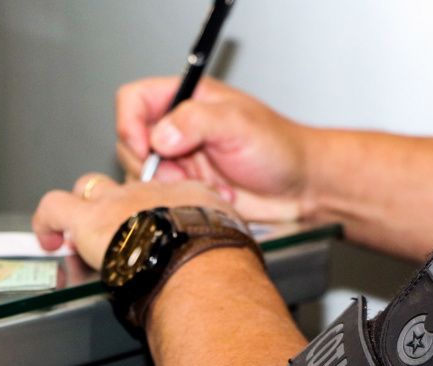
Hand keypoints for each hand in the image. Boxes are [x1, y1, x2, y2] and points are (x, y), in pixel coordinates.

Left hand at [32, 173, 236, 268]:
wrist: (199, 261)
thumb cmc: (219, 258)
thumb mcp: (233, 240)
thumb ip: (223, 241)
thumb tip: (231, 264)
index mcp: (188, 195)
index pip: (167, 191)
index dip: (155, 207)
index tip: (154, 223)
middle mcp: (151, 191)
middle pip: (125, 184)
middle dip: (116, 202)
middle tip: (116, 228)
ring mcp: (118, 202)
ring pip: (89, 188)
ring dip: (82, 209)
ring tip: (77, 232)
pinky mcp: (89, 219)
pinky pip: (54, 207)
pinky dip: (46, 220)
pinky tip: (47, 237)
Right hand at [116, 77, 312, 221]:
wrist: (301, 187)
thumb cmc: (281, 147)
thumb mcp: (239, 125)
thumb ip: (196, 122)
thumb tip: (160, 136)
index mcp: (188, 98)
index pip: (134, 100)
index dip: (131, 125)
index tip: (148, 150)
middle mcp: (179, 127)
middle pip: (132, 142)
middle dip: (155, 165)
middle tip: (185, 174)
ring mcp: (182, 158)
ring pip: (144, 174)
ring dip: (172, 186)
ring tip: (207, 185)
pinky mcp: (188, 187)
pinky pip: (164, 197)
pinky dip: (185, 201)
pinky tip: (215, 196)